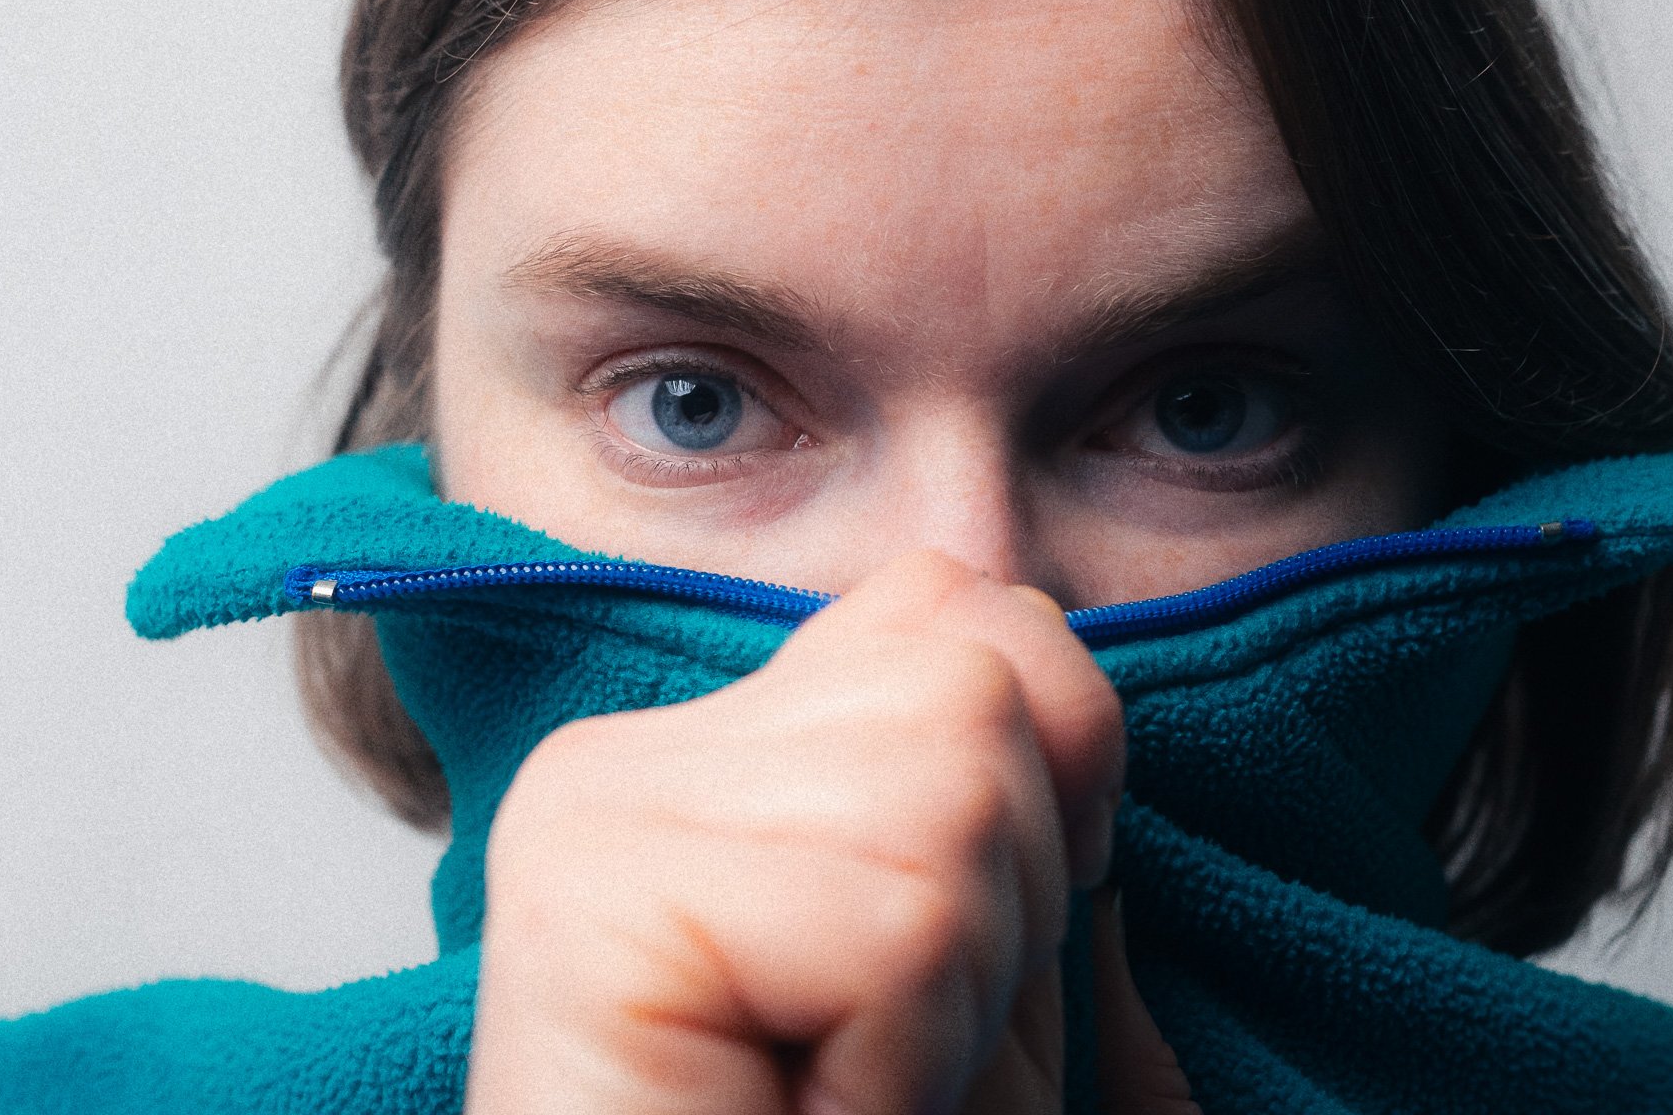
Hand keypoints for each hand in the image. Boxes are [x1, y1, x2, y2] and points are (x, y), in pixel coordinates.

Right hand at [466, 550, 1191, 1113]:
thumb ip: (1034, 857)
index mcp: (725, 757)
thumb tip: (1081, 715)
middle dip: (1013, 907)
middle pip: (980, 678)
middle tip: (892, 1058)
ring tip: (842, 1095)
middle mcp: (638, 757)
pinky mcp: (590, 898)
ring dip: (958, 1002)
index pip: (966, 607)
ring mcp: (599, 815)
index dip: (1056, 783)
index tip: (980, 964)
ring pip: (951, 791)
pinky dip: (905, 1061)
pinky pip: (888, 918)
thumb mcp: (988, 1018)